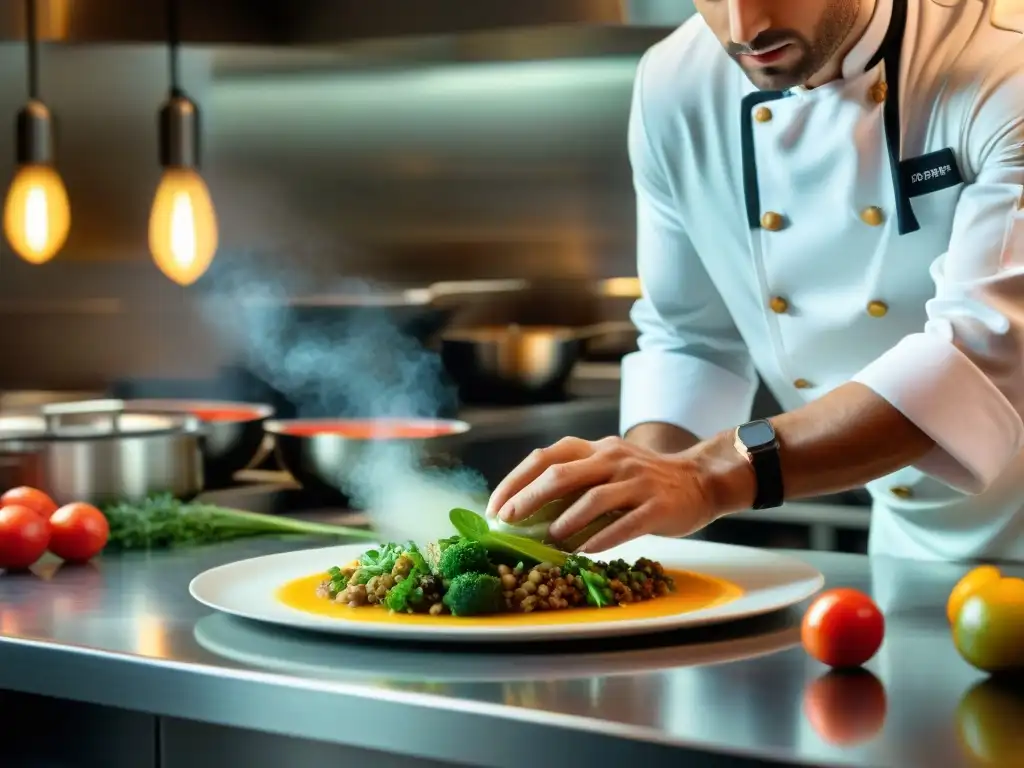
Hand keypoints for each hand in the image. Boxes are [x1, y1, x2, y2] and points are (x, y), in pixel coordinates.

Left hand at [485, 436, 722, 552]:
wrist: (700, 480)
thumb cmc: (642, 481)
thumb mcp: (607, 469)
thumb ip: (574, 483)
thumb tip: (525, 515)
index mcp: (595, 448)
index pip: (545, 457)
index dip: (515, 481)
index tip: (495, 507)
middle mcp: (613, 459)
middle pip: (562, 474)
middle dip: (528, 499)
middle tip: (508, 522)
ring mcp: (637, 481)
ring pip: (593, 498)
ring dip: (565, 521)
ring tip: (548, 540)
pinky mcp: (658, 506)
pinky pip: (626, 523)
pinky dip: (601, 538)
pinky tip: (583, 552)